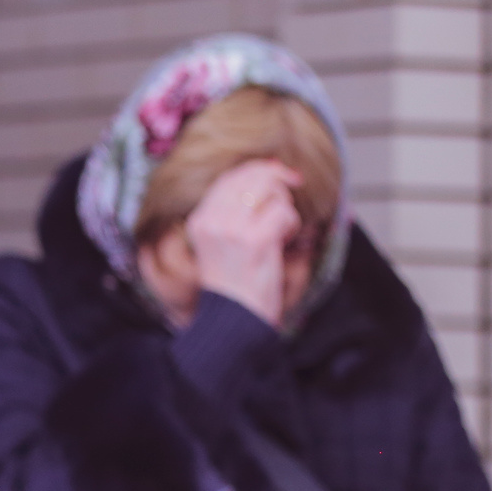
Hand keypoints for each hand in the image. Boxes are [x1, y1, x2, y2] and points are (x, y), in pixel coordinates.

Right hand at [185, 158, 303, 326]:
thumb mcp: (222, 242)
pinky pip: (284, 213)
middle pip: (255, 177)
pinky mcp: (255, 240)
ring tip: (279, 235)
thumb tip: (272, 170)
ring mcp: (232, 229)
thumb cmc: (234, 284)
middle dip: (279, 187)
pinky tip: (283, 243)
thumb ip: (237, 209)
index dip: (261, 170)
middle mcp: (212, 221)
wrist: (233, 320)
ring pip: (272, 192)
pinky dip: (291, 226)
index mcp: (200, 220)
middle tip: (285, 210)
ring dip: (285, 211)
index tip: (282, 178)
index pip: (232, 177)